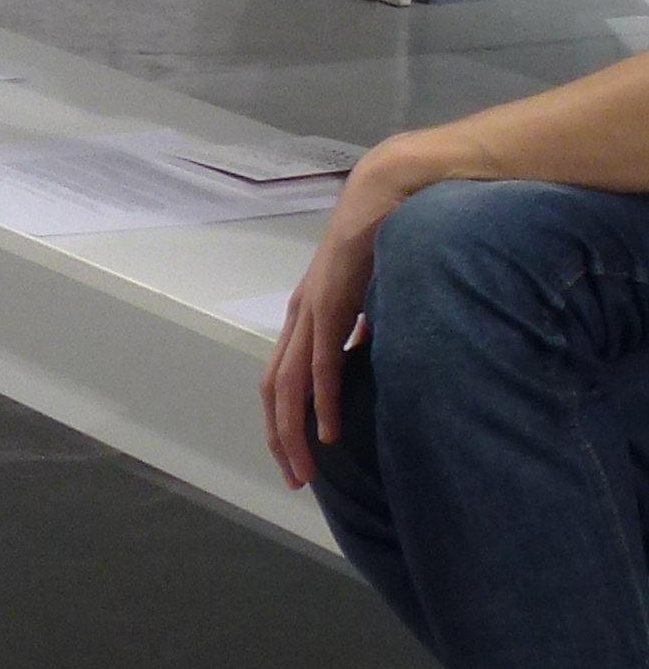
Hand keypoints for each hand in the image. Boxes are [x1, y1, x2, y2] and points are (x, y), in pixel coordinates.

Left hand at [260, 140, 426, 486]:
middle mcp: (300, 315)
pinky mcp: (332, 302)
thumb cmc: (389, 239)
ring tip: (305, 468)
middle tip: (296, 478)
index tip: (299, 457)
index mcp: (308, 315)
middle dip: (280, 438)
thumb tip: (378, 356)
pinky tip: (327, 430)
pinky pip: (322, 361)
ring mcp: (312, 309)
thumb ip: (370, 327)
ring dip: (293, 431)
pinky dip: (321, 399)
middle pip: (275, 389)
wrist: (392, 190)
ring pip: (290, 383)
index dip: (285, 420)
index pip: (283, 378)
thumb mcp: (376, 297)